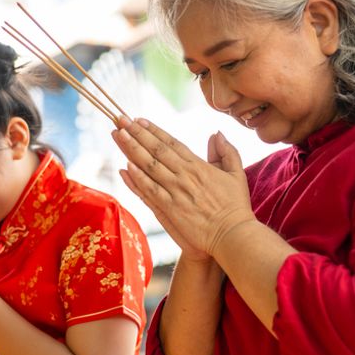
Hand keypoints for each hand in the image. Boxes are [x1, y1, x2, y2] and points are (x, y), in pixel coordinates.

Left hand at [111, 119, 254, 262]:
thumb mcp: (236, 174)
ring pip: (150, 166)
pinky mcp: (170, 208)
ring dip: (132, 149)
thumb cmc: (236, 206)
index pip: (171, 143)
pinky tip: (126, 166)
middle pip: (156, 150)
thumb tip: (216, 134)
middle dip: (137, 133)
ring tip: (118, 135)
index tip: (139, 120)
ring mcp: (176, 191)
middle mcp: (184, 175)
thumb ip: (226, 152)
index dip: (154, 131)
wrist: (233, 234)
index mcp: (198, 166)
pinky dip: (138, 178)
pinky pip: (150, 190)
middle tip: (121, 120)